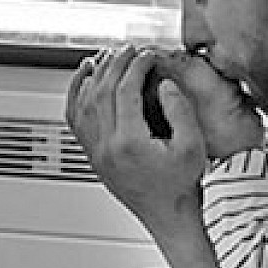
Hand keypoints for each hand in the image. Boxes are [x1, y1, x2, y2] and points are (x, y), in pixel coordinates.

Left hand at [66, 46, 208, 232]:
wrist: (170, 217)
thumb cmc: (182, 187)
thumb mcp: (192, 147)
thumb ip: (179, 111)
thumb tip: (163, 84)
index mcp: (130, 144)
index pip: (124, 91)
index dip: (136, 67)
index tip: (147, 55)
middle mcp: (107, 148)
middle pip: (101, 92)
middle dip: (116, 65)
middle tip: (130, 51)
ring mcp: (97, 153)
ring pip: (84, 104)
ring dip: (96, 76)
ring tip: (110, 58)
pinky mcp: (95, 157)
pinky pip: (75, 121)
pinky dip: (76, 96)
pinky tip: (85, 80)